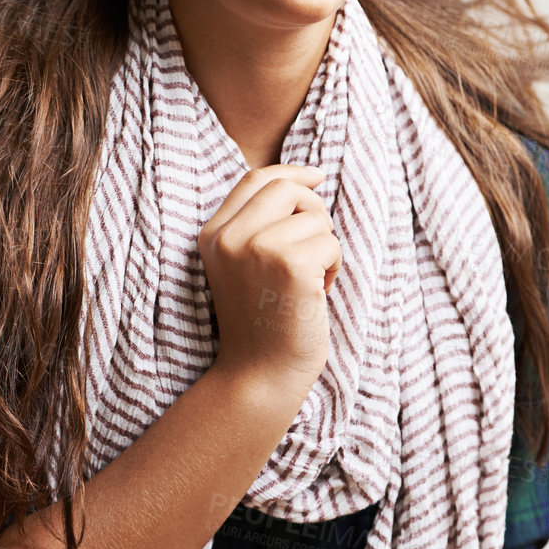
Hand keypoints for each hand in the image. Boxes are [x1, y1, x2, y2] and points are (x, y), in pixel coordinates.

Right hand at [199, 162, 341, 398]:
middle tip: (316, 249)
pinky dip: (334, 267)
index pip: (256, 179)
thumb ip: (261, 224)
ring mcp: (258, 249)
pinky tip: (317, 293)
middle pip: (287, 189)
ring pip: (315, 217)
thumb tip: (310, 178)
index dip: (291, 172)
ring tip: (311, 282)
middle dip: (314, 211)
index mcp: (213, 235)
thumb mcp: (245, 265)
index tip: (317, 176)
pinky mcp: (289, 265)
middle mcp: (229, 237)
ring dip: (326, 247)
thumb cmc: (264, 321)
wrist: (259, 375)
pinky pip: (330, 243)